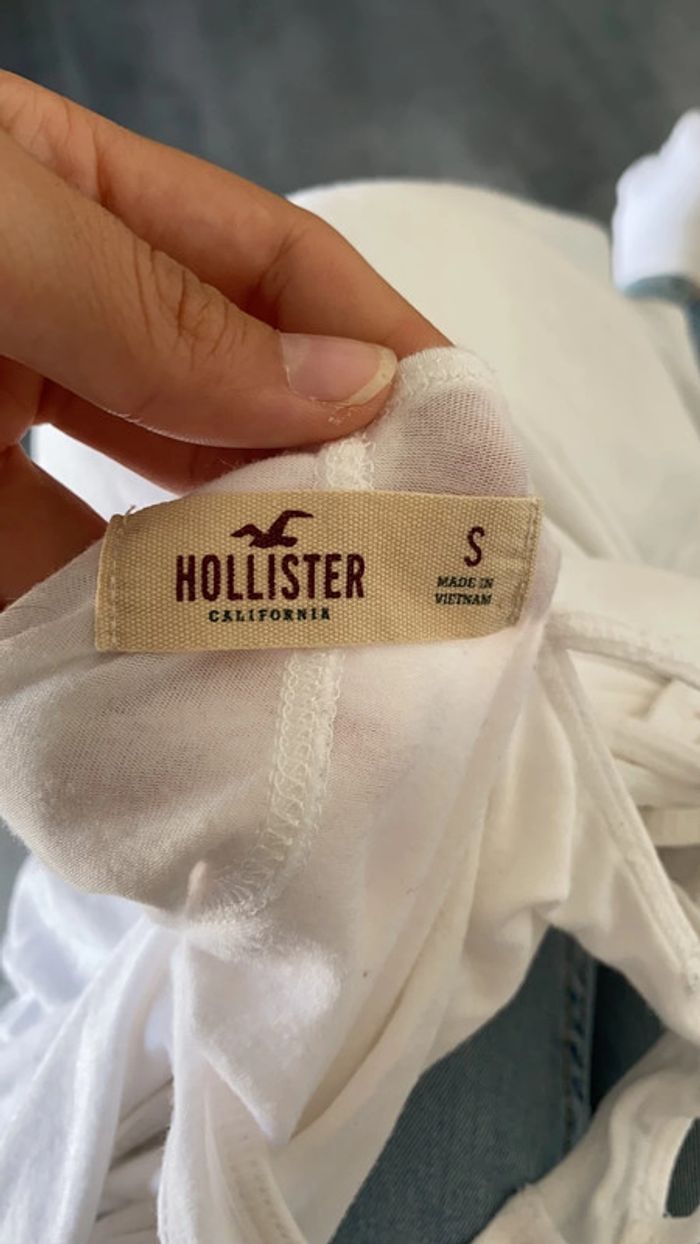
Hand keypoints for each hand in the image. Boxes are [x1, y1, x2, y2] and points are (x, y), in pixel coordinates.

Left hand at [0, 72, 446, 606]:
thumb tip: (353, 386)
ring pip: (154, 488)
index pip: (265, 261)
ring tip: (331, 602)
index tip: (460, 428)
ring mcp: (4, 410)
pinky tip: (198, 638)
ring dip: (243, 548)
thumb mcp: (4, 237)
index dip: (374, 338)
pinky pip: (58, 565)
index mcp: (75, 194)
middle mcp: (55, 304)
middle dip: (325, 460)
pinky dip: (127, 607)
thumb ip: (160, 310)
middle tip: (409, 544)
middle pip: (228, 386)